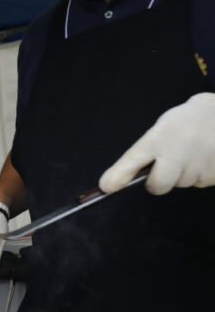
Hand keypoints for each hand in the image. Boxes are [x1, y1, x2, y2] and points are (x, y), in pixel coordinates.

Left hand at [100, 92, 214, 194]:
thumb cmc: (183, 125)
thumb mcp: (159, 132)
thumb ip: (136, 159)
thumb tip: (108, 185)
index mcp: (159, 137)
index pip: (134, 160)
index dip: (120, 175)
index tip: (106, 186)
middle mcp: (178, 151)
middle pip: (158, 186)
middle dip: (159, 181)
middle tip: (168, 162)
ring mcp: (198, 163)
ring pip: (181, 184)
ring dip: (182, 174)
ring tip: (192, 152)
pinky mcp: (214, 173)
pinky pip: (199, 183)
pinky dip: (200, 174)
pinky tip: (204, 156)